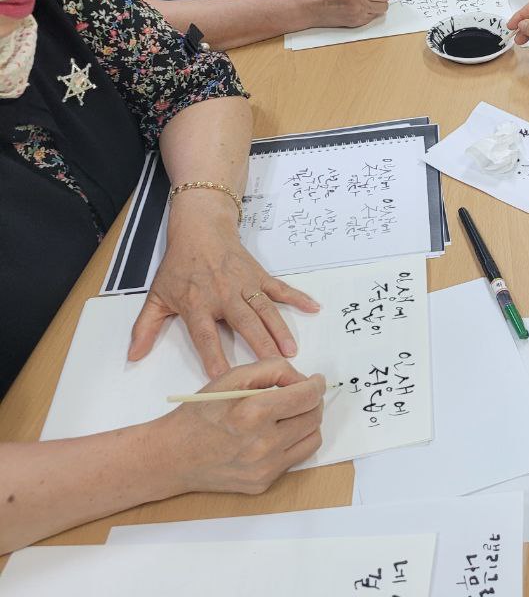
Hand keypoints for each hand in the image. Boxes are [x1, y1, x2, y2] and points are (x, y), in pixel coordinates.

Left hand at [131, 197, 320, 377]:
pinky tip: (314, 308)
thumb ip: (145, 328)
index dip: (215, 357)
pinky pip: (281, 289)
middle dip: (260, 346)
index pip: (206, 337)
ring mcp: (245, 285)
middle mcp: (224, 296)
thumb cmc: (179, 266)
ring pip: (265, 310)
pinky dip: (298, 298)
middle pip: (244, 324)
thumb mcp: (157, 297)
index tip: (225, 378)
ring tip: (291, 351)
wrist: (200, 230)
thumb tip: (133, 356)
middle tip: (274, 367)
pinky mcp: (259, 276)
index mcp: (198, 305)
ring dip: (279, 330)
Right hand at [156, 358, 325, 494]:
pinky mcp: (263, 483)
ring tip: (290, 414)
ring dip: (307, 423)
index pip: (307, 397)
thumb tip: (302, 380)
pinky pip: (294, 459)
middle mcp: (263, 445)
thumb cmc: (199, 414)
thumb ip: (272, 369)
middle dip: (312, 402)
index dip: (317, 385)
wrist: (171, 457)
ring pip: (312, 439)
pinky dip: (292, 443)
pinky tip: (274, 434)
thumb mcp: (230, 377)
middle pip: (314, 417)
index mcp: (253, 414)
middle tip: (301, 395)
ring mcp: (264, 468)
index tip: (316, 380)